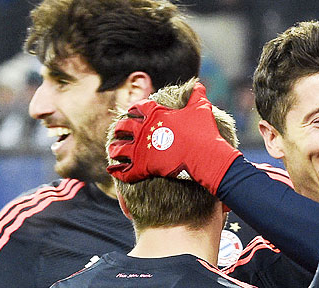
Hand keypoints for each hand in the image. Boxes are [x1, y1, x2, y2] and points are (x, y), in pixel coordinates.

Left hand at [107, 82, 240, 194]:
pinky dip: (117, 171)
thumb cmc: (203, 132)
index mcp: (155, 114)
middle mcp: (144, 129)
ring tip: (113, 150)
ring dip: (115, 149)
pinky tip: (112, 170)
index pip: (138, 107)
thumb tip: (197, 84)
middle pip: (123, 127)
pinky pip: (125, 171)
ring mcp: (142, 149)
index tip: (132, 112)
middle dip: (120, 128)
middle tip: (119, 131)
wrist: (206, 157)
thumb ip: (196, 94)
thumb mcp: (201, 108)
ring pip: (119, 149)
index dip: (134, 109)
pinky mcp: (144, 166)